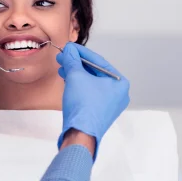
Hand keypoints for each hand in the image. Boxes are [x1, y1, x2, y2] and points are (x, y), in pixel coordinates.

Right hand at [56, 42, 129, 156]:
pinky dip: (79, 85)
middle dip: (76, 64)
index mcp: (119, 82)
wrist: (80, 134)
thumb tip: (68, 49)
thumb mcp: (75, 76)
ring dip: (75, 74)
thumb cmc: (83, 104)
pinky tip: (67, 80)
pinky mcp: (100, 112)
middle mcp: (118, 93)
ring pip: (91, 82)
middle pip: (94, 72)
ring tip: (61, 68)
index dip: (80, 52)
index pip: (97, 61)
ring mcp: (110, 104)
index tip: (68, 47)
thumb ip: (72, 60)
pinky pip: (90, 92)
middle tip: (62, 57)